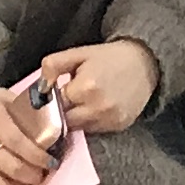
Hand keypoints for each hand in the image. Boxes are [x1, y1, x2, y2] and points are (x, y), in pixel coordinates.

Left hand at [35, 39, 157, 135]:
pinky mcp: (118, 127)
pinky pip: (93, 131)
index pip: (54, 104)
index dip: (49, 100)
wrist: (144, 63)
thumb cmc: (108, 57)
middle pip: (63, 121)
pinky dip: (88, 122)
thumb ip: (53, 66)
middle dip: (60, 111)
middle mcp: (98, 108)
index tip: (49, 95)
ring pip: (77, 128)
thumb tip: (40, 87)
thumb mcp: (78, 53)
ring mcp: (109, 120)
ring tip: (79, 102)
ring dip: (73, 118)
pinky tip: (92, 108)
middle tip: (63, 99)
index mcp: (85, 87)